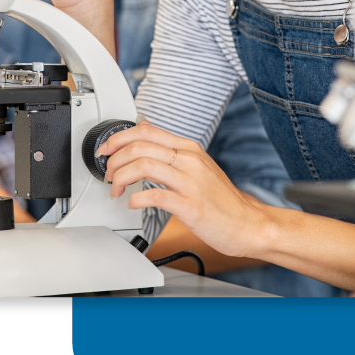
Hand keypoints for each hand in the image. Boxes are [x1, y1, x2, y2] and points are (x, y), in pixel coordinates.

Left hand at [100, 122, 268, 258]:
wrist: (248, 224)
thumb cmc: (221, 199)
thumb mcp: (197, 164)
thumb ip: (171, 149)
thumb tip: (144, 130)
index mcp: (188, 148)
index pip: (145, 131)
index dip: (118, 138)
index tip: (106, 149)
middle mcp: (189, 160)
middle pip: (139, 146)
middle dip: (114, 160)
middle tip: (108, 174)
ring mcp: (190, 182)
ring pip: (143, 166)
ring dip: (121, 177)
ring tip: (116, 189)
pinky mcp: (190, 206)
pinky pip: (155, 196)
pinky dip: (136, 199)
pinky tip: (132, 204)